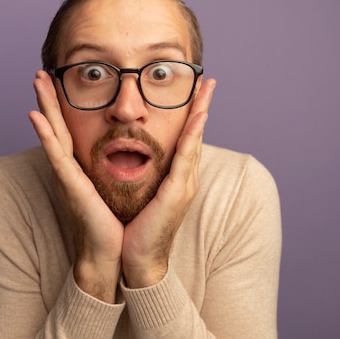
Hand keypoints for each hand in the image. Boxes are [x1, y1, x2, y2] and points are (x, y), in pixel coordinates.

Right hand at [29, 70, 122, 301]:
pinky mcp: (72, 186)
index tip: (60, 81)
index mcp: (85, 166)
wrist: (119, 252)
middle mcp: (73, 168)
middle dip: (50, 97)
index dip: (65, 105)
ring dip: (44, 105)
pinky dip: (45, 136)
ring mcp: (70, 176)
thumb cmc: (120, 222)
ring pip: (54, 133)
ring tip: (36, 81)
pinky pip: (57, 156)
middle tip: (41, 71)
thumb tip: (132, 148)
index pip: (73, 128)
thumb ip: (120, 166)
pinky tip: (34, 116)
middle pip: (59, 124)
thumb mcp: (120, 186)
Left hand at [121, 78, 216, 287]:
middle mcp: (185, 177)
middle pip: (195, 134)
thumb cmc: (136, 226)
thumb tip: (132, 154)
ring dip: (201, 112)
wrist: (136, 257)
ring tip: (205, 88)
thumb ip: (142, 173)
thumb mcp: (141, 192)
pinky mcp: (177, 193)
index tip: (196, 89)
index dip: (193, 113)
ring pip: (194, 140)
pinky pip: (186, 158)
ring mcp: (184, 185)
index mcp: (175, 176)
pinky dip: (193, 136)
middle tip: (207, 80)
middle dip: (202, 105)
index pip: (186, 137)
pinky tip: (197, 117)